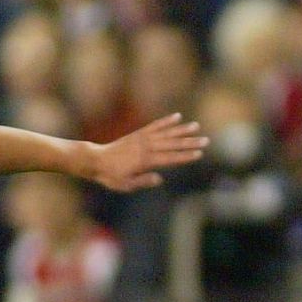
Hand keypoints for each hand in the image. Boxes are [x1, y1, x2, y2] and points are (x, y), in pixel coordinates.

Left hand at [88, 114, 207, 190]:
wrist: (95, 160)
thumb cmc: (111, 176)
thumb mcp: (125, 185)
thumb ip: (143, 181)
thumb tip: (159, 179)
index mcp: (145, 161)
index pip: (170, 158)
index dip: (185, 156)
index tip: (199, 153)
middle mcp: (145, 147)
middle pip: (172, 144)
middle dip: (190, 142)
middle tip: (206, 140)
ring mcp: (142, 139)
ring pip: (166, 133)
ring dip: (182, 129)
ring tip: (196, 126)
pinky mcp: (138, 134)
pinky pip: (155, 126)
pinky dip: (166, 121)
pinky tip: (178, 116)